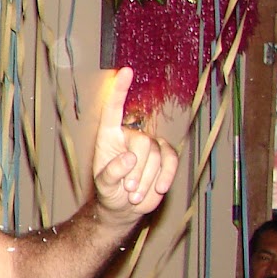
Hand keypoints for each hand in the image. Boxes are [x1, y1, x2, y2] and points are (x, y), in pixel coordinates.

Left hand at [92, 68, 177, 219]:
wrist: (125, 207)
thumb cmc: (109, 191)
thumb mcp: (105, 185)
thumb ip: (111, 173)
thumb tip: (130, 158)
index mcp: (109, 136)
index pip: (114, 110)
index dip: (120, 90)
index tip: (125, 71)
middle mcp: (131, 136)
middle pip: (143, 144)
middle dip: (136, 171)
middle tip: (127, 189)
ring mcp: (150, 146)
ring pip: (157, 154)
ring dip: (146, 179)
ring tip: (133, 194)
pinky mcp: (166, 157)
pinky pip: (172, 161)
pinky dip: (165, 177)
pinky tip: (156, 189)